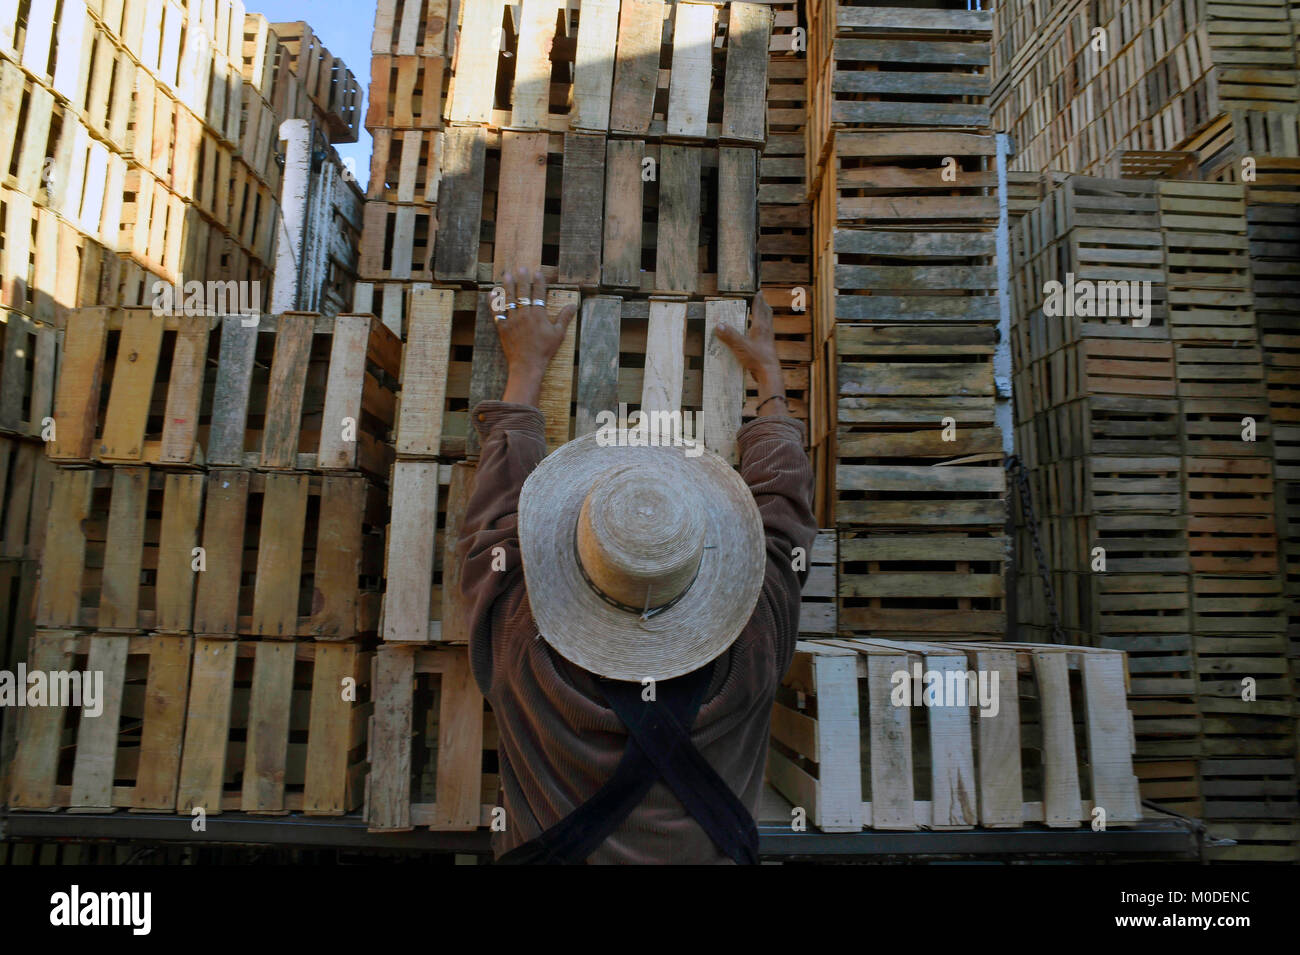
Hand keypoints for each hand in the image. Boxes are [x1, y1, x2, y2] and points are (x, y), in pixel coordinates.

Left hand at [496, 267, 576, 405]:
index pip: (538, 294)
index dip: (538, 282)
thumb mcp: (558, 334)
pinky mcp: (503, 327)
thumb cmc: (544, 350)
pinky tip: (492, 293)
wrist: (527, 365)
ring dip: (507, 286)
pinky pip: (497, 312)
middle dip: (522, 279)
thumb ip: (564, 318)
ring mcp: (512, 320)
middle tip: (520, 268)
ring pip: (509, 299)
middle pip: (522, 292)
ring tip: (506, 275)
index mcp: (538, 315)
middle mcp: (525, 314)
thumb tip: (573, 305)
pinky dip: (494, 302)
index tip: (537, 272)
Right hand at [714, 290, 787, 414]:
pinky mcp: (768, 348)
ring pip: (768, 324)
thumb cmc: (757, 358)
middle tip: (762, 300)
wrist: (769, 373)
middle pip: (767, 314)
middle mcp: (766, 331)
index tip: (759, 292)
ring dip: (765, 316)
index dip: (758, 300)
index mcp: (760, 327)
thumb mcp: (740, 346)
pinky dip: (763, 329)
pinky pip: (766, 334)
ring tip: (762, 313)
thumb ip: (729, 336)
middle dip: (764, 306)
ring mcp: (768, 340)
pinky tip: (759, 334)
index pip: (759, 309)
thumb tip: (718, 325)